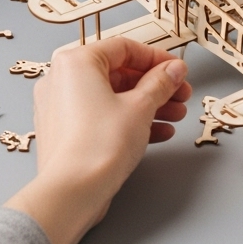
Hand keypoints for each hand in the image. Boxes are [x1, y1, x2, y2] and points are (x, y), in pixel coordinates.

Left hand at [6, 38, 190, 243]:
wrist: (72, 194)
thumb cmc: (99, 145)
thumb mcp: (141, 106)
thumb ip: (161, 83)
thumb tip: (174, 69)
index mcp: (77, 61)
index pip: (124, 48)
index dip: (157, 58)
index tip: (177, 69)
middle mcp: (63, 80)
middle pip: (120, 74)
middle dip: (156, 86)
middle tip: (181, 94)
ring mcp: (61, 107)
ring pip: (113, 97)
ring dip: (148, 105)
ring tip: (175, 116)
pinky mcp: (65, 133)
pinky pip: (102, 117)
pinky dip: (129, 121)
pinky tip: (159, 132)